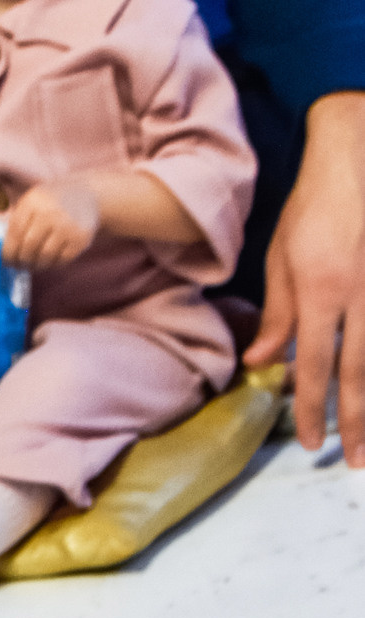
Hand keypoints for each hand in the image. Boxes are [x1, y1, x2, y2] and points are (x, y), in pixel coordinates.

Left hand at [1, 176, 100, 268]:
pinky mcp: (81, 238)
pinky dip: (53, 264)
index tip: (7, 260)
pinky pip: (62, 260)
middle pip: (29, 246)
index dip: (8, 251)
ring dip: (37, 265)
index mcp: (33, 201)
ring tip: (34, 265)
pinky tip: (50, 261)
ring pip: (45, 256)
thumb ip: (18, 222)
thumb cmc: (51, 204)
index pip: (15, 232)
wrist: (87, 196)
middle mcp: (51, 212)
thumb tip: (3, 251)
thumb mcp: (32, 202)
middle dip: (21, 261)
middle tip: (20, 266)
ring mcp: (68, 225)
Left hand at [245, 91, 364, 464]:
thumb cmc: (314, 205)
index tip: (311, 442)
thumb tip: (262, 363)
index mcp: (321, 290)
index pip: (314, 366)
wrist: (358, 155)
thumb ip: (276, 314)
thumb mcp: (281, 256)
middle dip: (356, 422)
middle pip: (360, 374)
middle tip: (355, 462)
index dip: (312, 409)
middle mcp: (362, 294)